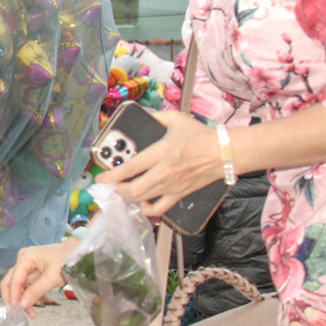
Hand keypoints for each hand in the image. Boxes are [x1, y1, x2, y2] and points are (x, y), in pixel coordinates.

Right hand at [0, 238, 75, 317]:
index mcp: (25, 258)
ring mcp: (28, 267)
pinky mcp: (34, 273)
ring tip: (33, 313)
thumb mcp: (52, 278)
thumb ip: (36, 291)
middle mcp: (23, 261)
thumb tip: (22, 305)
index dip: (13, 296)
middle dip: (15, 299)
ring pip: (20, 287)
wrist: (79, 253)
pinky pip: (28, 287)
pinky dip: (32, 296)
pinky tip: (42, 302)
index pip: (14, 280)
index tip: (16, 311)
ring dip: (25, 300)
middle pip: (11, 283)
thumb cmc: (67, 259)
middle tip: (19, 314)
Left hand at [95, 110, 221, 217]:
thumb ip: (156, 117)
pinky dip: (148, 209)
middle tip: (112, 185)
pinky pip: (160, 209)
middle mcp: (164, 172)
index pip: (131, 168)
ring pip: (143, 200)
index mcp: (161, 152)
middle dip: (118, 190)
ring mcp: (172, 186)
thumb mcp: (176, 119)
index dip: (112, 175)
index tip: (100, 178)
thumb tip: (142, 116)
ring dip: (129, 198)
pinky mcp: (180, 195)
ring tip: (123, 192)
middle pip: (134, 189)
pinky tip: (142, 204)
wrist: (224, 153)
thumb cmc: (200, 135)